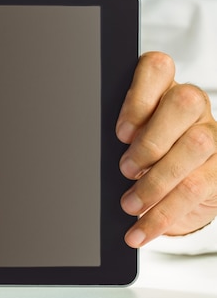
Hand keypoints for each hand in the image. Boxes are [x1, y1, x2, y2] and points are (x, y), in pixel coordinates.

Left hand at [117, 51, 216, 247]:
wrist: (175, 189)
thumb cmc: (141, 156)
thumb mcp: (125, 142)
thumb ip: (118, 137)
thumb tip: (91, 150)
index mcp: (161, 88)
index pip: (157, 68)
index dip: (139, 97)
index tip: (120, 132)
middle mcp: (191, 106)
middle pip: (183, 103)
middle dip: (150, 140)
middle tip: (124, 169)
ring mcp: (211, 134)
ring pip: (194, 146)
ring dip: (155, 181)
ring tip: (128, 204)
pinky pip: (197, 188)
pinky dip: (163, 214)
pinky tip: (141, 230)